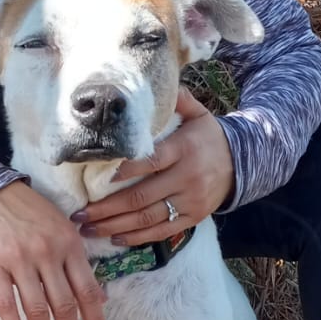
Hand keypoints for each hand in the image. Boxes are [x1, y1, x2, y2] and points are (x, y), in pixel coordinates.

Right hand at [0, 181, 107, 319]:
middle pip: (64, 305)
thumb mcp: (64, 229)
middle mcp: (48, 252)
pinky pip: (6, 303)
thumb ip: (79, 262)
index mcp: (70, 244)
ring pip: (37, 310)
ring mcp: (20, 259)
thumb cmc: (32, 213)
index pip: (88, 290)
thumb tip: (100, 296)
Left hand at [74, 87, 234, 246]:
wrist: (242, 162)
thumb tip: (150, 81)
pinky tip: (115, 238)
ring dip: (114, 226)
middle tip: (79, 214)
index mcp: (185, 149)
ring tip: (87, 229)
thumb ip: (177, 100)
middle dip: (107, 208)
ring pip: (148, 217)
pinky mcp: (193, 218)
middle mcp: (188, 177)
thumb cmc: (207, 136)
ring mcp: (191, 201)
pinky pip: (162, 230)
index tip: (100, 178)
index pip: (152, 161)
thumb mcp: (198, 113)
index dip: (127, 170)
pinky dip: (138, 237)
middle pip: (142, 195)